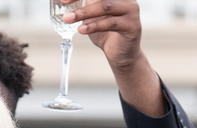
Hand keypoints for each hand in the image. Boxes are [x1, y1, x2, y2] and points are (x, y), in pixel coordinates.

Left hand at [63, 0, 163, 116]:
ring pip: (105, 6)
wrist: (120, 55)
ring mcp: (131, 10)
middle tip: (64, 7)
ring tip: (68, 19)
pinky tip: (81, 29)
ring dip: (84, 13)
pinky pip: (111, 23)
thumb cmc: (106, 33)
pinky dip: (94, 25)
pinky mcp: (133, 25)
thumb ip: (86, 5)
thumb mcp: (92, 16)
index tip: (63, 0)